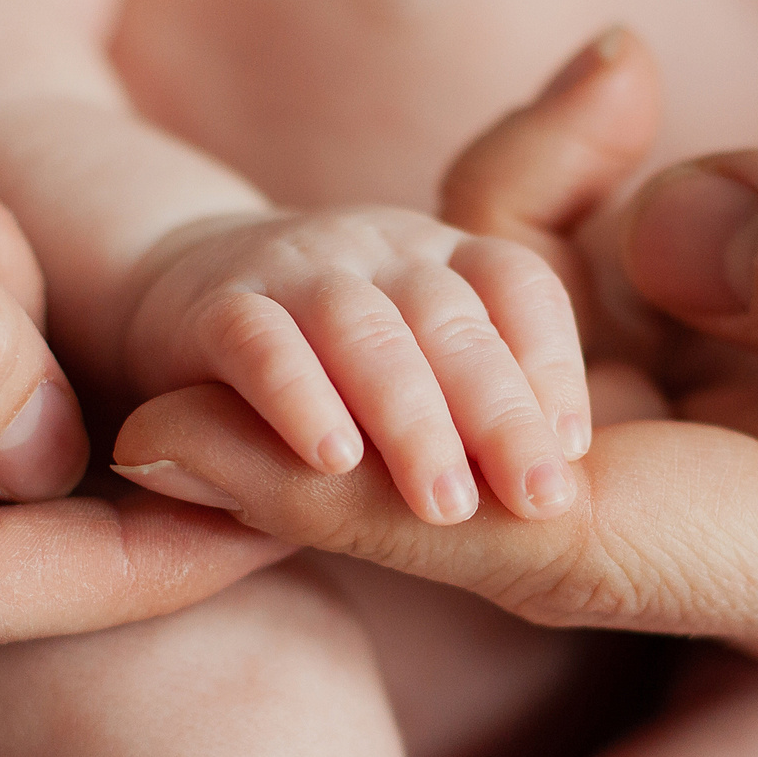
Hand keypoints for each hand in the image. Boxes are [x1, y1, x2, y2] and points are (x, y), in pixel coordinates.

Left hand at [113, 39, 757, 678]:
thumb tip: (665, 236)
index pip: (574, 546)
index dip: (366, 495)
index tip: (189, 438)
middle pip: (522, 494)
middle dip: (333, 431)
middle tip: (126, 356)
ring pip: (567, 398)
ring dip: (448, 308)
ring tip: (354, 211)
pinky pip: (647, 319)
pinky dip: (574, 229)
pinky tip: (573, 112)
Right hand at [113, 207, 590, 524]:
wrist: (181, 293)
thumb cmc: (337, 366)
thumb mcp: (424, 366)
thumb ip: (484, 409)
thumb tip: (574, 503)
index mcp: (446, 258)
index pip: (517, 286)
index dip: (551, 361)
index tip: (576, 451)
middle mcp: (380, 250)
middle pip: (450, 317)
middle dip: (499, 412)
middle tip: (538, 501)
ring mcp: (295, 269)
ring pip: (362, 328)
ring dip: (410, 418)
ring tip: (445, 506)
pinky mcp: (212, 306)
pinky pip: (258, 343)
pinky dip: (296, 398)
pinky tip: (332, 463)